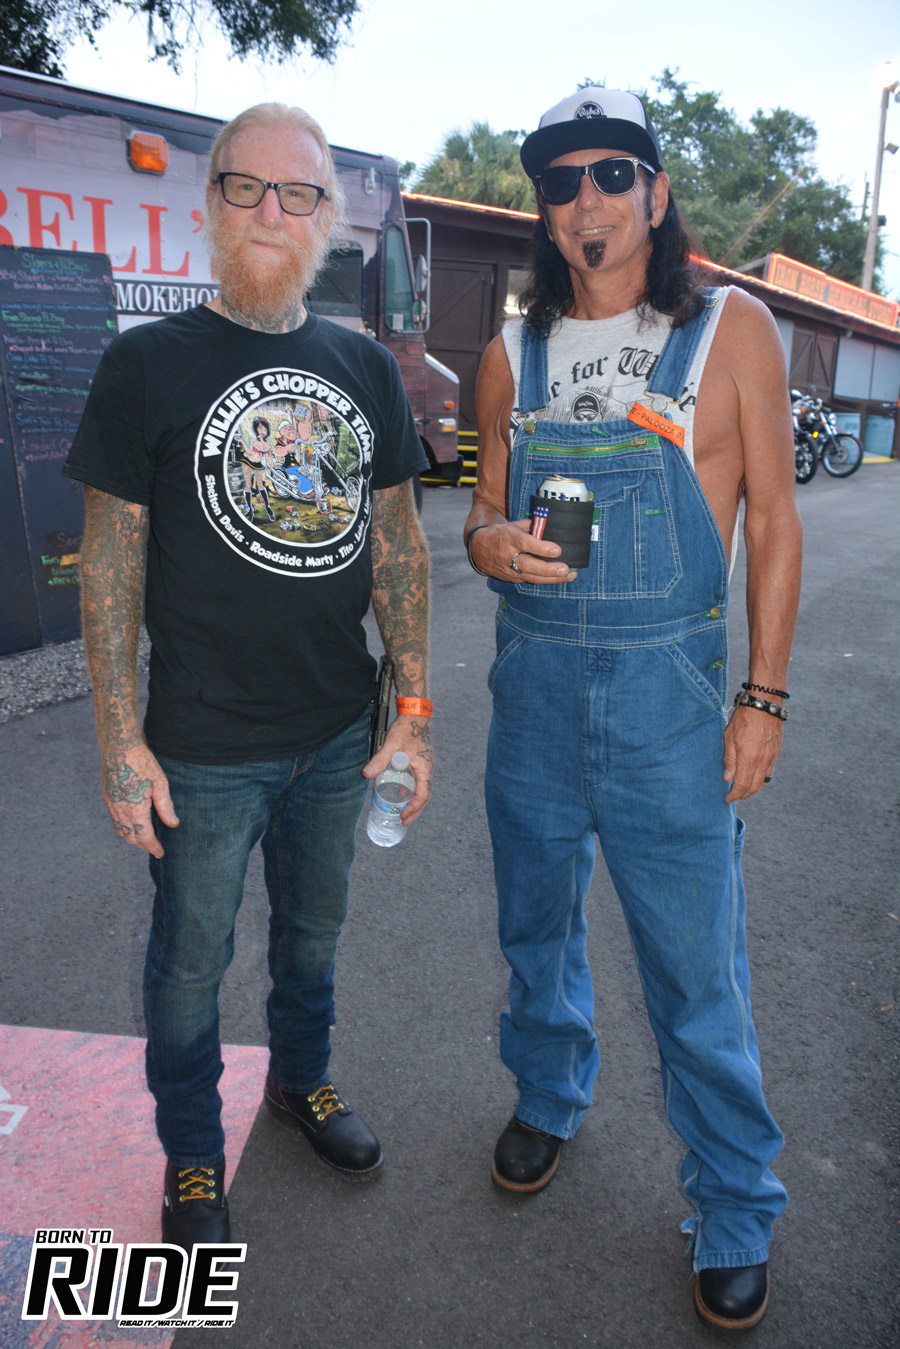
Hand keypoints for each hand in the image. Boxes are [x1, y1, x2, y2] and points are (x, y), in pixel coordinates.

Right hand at [100, 742, 178, 856]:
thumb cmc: (142, 763)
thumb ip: (166, 807)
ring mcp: (110, 804)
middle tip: (154, 848)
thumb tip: (173, 824)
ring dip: (131, 837)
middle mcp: (119, 811)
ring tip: (143, 839)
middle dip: (142, 845)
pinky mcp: (106, 796)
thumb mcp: (160, 784)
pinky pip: (114, 819)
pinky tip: (131, 823)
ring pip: (120, 830)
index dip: (152, 847)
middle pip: (130, 837)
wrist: (119, 746)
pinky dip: (123, 827)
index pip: (144, 837)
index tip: (160, 853)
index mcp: (134, 810)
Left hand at [362, 713, 432, 825]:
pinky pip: (417, 780)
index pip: (423, 795)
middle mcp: (427, 769)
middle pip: (424, 796)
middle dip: (415, 811)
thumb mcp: (392, 745)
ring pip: (421, 789)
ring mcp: (424, 765)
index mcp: (424, 769)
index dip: (414, 808)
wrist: (416, 712)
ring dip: (412, 801)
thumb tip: (366, 775)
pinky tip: (400, 791)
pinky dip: (410, 789)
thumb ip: (380, 760)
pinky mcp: (420, 760)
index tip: (403, 817)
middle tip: (403, 822)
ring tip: (402, 811)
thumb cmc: (407, 728)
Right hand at [470, 519, 576, 584]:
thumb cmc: (501, 534)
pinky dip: (548, 580)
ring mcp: (509, 570)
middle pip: (530, 566)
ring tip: (570, 575)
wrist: (478, 549)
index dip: (542, 548)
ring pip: (533, 577)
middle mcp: (508, 556)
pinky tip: (561, 578)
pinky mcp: (512, 579)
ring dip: (553, 578)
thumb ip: (532, 526)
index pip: (526, 544)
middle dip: (549, 569)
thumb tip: (552, 525)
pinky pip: (532, 580)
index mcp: (508, 538)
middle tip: (565, 569)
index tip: (558, 550)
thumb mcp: (513, 525)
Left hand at [723, 706, 783, 801]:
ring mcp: (772, 757)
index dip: (734, 795)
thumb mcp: (729, 737)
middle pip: (754, 787)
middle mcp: (763, 761)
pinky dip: (761, 779)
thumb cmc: (744, 719)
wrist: (765, 705)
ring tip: (742, 789)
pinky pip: (769, 772)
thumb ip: (729, 760)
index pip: (742, 785)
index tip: (727, 799)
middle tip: (734, 796)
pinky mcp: (777, 753)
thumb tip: (728, 778)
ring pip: (763, 781)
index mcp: (749, 758)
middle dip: (743, 795)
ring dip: (753, 789)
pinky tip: (753, 777)